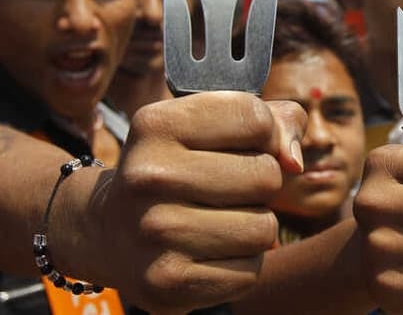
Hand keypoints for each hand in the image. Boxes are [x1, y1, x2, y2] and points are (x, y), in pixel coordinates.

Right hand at [58, 92, 305, 312]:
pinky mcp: (166, 284)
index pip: (256, 118)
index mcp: (157, 126)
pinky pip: (249, 271)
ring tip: (218, 221)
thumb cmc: (178, 167)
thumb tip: (294, 162)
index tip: (242, 144)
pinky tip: (208, 252)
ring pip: (264, 229)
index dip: (265, 133)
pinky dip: (240, 264)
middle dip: (260, 184)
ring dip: (254, 227)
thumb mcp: (209, 126)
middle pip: (266, 176)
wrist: (108, 231)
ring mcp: (155, 233)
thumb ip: (272, 121)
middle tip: (225, 189)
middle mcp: (149, 177)